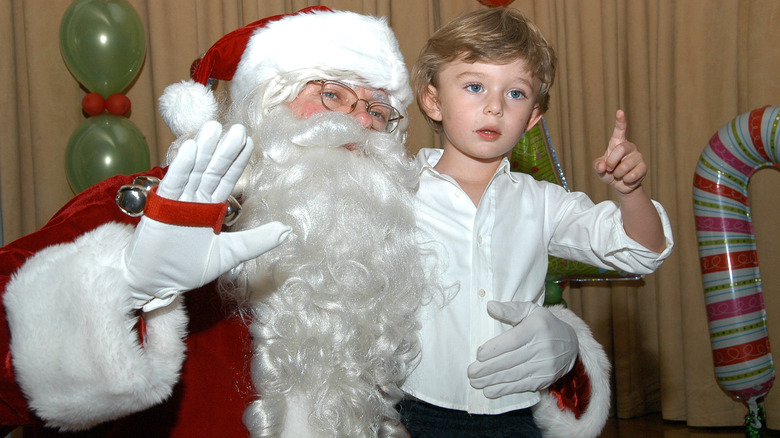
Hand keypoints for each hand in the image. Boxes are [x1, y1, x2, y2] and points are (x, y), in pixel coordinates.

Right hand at [124, 121, 290, 310]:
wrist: (155, 284)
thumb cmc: (187, 269)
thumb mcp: (229, 254)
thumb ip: (256, 241)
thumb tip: (287, 231)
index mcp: (210, 207)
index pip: (227, 179)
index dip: (237, 161)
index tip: (249, 141)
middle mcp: (195, 200)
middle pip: (212, 170)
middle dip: (225, 150)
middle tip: (238, 128)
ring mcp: (177, 201)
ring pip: (194, 171)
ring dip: (204, 150)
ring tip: (214, 128)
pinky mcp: (161, 208)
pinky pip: (173, 184)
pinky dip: (181, 166)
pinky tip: (192, 149)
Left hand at [468, 301, 577, 397]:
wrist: (570, 344)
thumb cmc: (543, 324)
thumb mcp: (530, 310)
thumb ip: (510, 309)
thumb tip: (490, 306)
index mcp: (537, 327)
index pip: (513, 340)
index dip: (495, 349)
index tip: (479, 355)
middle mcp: (543, 347)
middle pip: (511, 360)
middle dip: (488, 368)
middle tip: (471, 372)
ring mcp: (545, 366)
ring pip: (515, 375)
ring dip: (493, 381)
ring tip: (475, 382)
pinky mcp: (545, 380)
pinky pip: (522, 386)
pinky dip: (505, 390)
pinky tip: (490, 391)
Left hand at [593, 110, 646, 194]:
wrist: (620, 185)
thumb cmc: (608, 173)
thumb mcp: (599, 169)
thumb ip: (597, 166)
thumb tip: (603, 165)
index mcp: (617, 143)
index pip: (619, 130)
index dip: (620, 121)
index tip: (620, 111)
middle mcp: (629, 147)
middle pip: (621, 149)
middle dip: (611, 162)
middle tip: (609, 169)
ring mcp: (638, 156)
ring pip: (625, 165)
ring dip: (617, 174)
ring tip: (619, 175)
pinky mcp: (643, 167)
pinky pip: (632, 174)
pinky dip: (626, 180)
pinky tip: (627, 179)